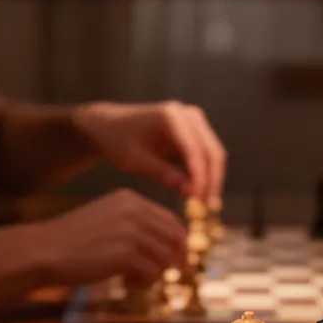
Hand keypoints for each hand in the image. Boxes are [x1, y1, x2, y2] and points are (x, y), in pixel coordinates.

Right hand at [37, 190, 186, 286]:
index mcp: (130, 199)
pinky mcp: (125, 254)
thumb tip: (172, 248)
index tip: (179, 260)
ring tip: (135, 279)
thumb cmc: (75, 241)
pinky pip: (152, 273)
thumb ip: (136, 226)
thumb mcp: (108, 221)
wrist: (44, 250)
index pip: (171, 220)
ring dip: (155, 274)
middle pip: (175, 239)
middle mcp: (133, 211)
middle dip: (177, 260)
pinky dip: (144, 282)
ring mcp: (130, 231)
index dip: (179, 243)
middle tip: (173, 275)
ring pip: (165, 258)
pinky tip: (127, 283)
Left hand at [74, 101, 226, 202]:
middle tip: (208, 207)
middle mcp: (187, 115)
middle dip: (212, 180)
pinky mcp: (194, 131)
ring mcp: (193, 121)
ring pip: (213, 153)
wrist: (109, 126)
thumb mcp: (136, 160)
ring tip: (205, 204)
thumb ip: (164, 174)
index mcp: (170, 116)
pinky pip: (206, 155)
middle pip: (211, 150)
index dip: (200, 176)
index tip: (199, 200)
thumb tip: (191, 192)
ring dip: (211, 179)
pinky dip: (204, 174)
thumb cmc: (118, 141)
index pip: (194, 150)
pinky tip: (199, 193)